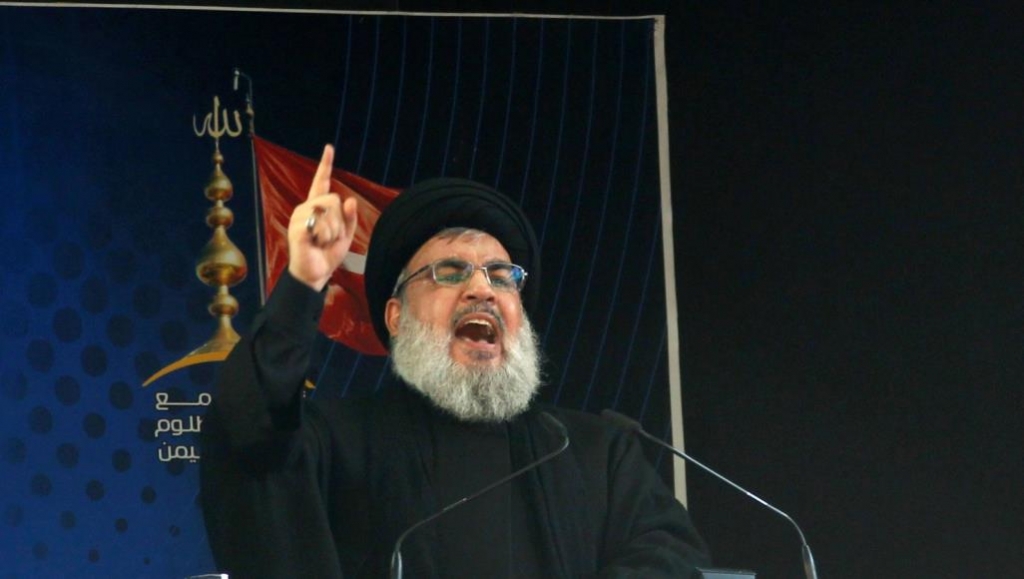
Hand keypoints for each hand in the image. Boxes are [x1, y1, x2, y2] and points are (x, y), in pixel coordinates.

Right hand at [287, 144, 357, 290]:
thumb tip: (350, 200)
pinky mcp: (297, 228)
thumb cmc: (328, 254)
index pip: (322, 182)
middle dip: (340, 221)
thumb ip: (350, 217)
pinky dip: (325, 237)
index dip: (326, 165)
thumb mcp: (346, 235)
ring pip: (329, 211)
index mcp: (317, 206)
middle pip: (333, 199)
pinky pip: (321, 224)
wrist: (315, 273)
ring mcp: (300, 216)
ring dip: (333, 231)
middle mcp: (306, 207)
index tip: (329, 148)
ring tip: (322, 241)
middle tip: (330, 237)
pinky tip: (316, 244)